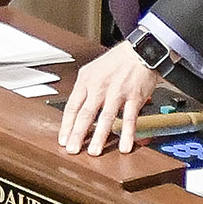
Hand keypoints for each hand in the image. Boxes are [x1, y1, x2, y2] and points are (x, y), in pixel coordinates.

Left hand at [58, 40, 162, 155]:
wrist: (139, 51)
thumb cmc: (116, 61)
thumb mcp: (92, 70)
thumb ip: (84, 90)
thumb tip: (75, 111)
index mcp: (86, 81)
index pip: (72, 106)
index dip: (66, 125)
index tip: (63, 140)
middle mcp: (99, 87)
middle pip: (86, 114)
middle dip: (77, 134)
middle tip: (72, 150)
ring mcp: (117, 93)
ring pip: (106, 118)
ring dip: (99, 137)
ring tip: (94, 152)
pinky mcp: (134, 97)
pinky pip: (129, 118)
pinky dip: (126, 134)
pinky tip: (124, 146)